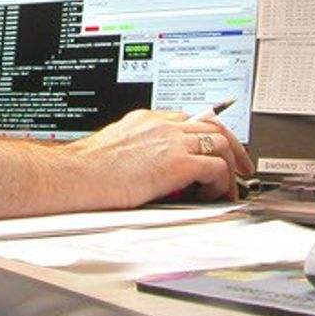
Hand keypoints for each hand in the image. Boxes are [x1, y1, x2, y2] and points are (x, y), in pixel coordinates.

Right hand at [69, 108, 254, 205]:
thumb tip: (146, 172)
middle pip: (213, 125)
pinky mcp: (178, 163)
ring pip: (221, 142)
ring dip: (231, 165)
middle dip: (231, 146)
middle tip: (239, 165)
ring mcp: (172, 141)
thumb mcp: (115, 151)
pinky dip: (222, 182)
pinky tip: (215, 196)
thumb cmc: (84, 170)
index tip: (212, 150)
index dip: (206, 135)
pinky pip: (216, 167)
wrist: (76, 175)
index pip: (188, 119)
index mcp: (146, 120)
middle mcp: (162, 125)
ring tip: (229, 186)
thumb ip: (137, 154)